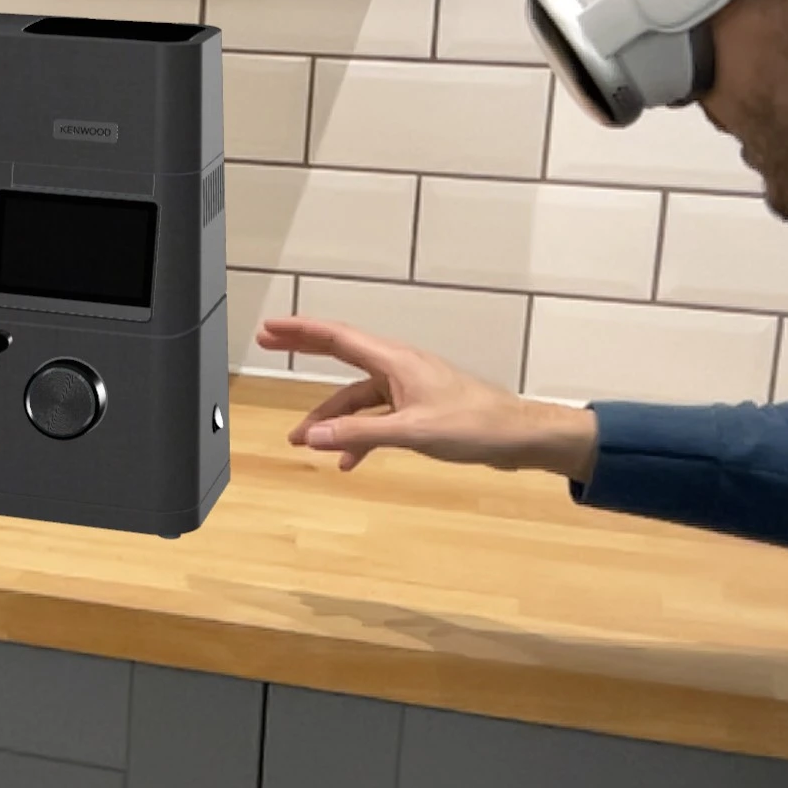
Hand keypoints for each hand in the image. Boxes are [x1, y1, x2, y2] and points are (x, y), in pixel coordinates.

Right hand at [256, 316, 598, 480]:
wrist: (519, 437)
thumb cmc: (475, 425)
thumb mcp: (412, 431)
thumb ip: (360, 434)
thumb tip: (312, 436)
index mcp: (396, 361)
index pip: (338, 338)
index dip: (301, 332)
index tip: (270, 327)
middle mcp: (398, 368)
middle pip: (341, 354)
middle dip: (304, 351)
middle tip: (268, 343)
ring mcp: (408, 387)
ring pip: (357, 397)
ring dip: (330, 417)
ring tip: (301, 440)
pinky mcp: (418, 408)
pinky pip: (376, 417)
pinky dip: (359, 436)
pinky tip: (348, 460)